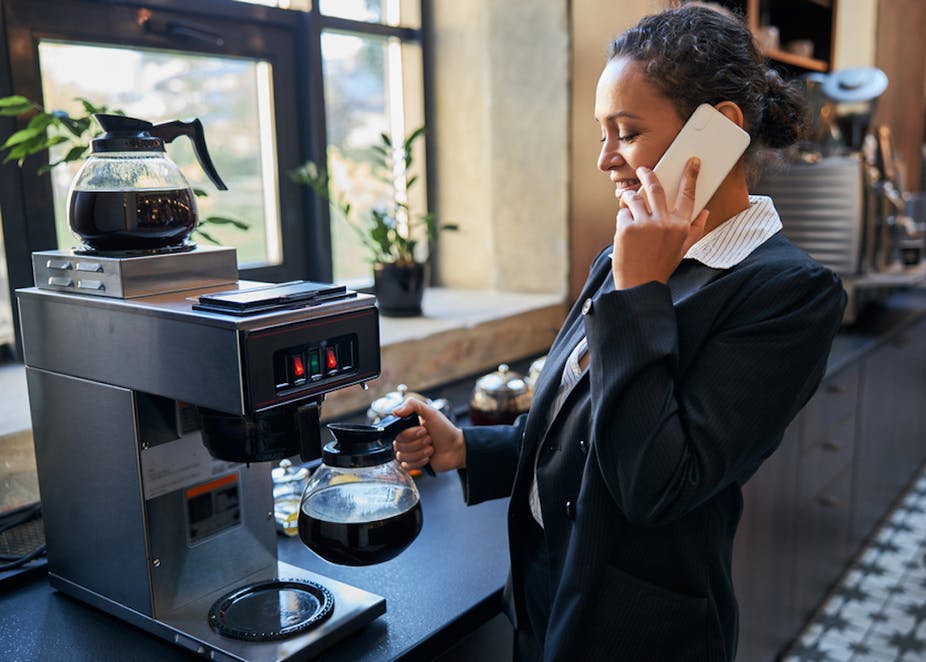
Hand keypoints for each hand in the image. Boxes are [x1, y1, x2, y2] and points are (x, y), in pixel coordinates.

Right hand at [392, 397, 465, 472]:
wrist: (456, 448)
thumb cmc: (445, 430)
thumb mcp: (431, 412)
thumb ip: (412, 405)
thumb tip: (394, 411)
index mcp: (407, 427)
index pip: (396, 433)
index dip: (409, 434)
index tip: (423, 430)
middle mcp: (406, 440)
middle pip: (398, 445)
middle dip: (417, 443)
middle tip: (430, 438)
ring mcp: (409, 452)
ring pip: (402, 456)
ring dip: (420, 452)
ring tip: (431, 448)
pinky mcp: (413, 464)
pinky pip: (407, 466)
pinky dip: (420, 462)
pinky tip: (428, 457)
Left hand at [611, 157, 708, 289]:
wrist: (640, 284)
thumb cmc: (660, 267)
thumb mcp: (682, 250)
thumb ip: (694, 230)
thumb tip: (705, 212)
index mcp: (681, 226)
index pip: (688, 195)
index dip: (690, 176)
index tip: (692, 162)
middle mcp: (665, 223)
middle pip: (656, 188)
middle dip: (647, 175)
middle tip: (642, 170)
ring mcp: (645, 224)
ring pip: (634, 198)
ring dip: (628, 198)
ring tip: (626, 204)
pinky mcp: (627, 228)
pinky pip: (622, 213)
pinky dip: (621, 219)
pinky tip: (623, 231)